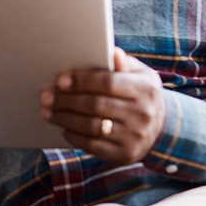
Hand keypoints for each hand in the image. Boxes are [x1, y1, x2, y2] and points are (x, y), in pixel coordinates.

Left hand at [40, 48, 166, 164]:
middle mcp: (142, 113)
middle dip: (66, 100)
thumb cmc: (141, 94)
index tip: (61, 81)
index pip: (108, 83)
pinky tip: (63, 127)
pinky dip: (74, 136)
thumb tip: (112, 52)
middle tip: (46, 97)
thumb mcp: (140, 74)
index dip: (82, 81)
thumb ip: (124, 63)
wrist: (160, 128)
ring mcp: (134, 136)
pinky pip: (93, 146)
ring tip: (47, 112)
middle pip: (96, 105)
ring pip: (92, 126)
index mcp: (145, 89)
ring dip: (65, 119)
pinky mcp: (124, 154)